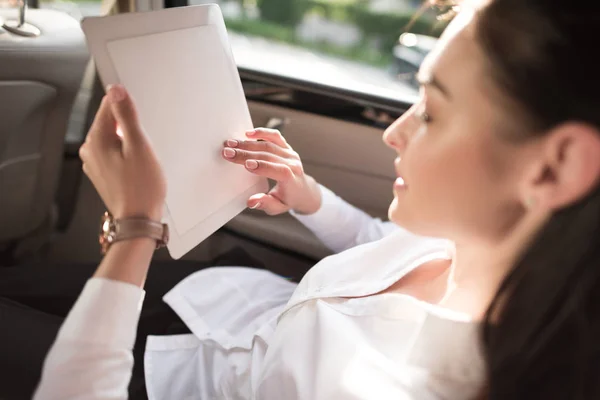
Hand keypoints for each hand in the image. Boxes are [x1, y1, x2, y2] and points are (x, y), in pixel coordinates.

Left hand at [79, 85, 165, 220]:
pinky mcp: (102, 173)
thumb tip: (116, 91)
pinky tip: (137, 168)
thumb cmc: (142, 187)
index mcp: (96, 139)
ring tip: (141, 160)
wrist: (138, 219)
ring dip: (129, 142)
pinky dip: (126, 155)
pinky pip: (114, 153)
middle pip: (110, 122)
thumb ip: (126, 116)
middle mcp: (90, 149)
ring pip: (113, 138)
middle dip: (129, 128)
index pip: (108, 106)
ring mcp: (94, 162)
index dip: (127, 108)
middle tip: (144, 147)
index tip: (139, 122)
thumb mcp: (140, 146)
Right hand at [222, 128, 320, 214]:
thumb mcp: (277, 207)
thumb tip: (251, 201)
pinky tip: (248, 133)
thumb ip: (265, 204)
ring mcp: (290, 153)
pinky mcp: (286, 147)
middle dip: (246, 154)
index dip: (263, 167)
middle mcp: (293, 164)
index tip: (246, 165)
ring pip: (268, 145)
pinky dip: (262, 133)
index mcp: (292, 180)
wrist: (303, 190)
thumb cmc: (288, 199)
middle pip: (269, 156)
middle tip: (228, 153)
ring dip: (247, 144)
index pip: (280, 171)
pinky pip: (275, 136)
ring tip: (231, 144)